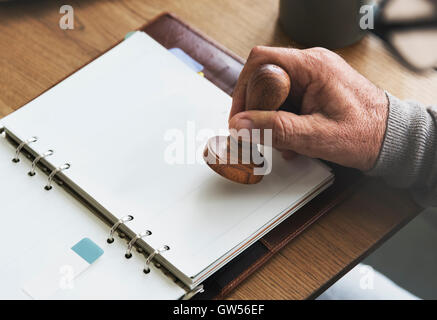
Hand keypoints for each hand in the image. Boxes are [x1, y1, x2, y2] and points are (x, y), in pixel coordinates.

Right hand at [229, 46, 388, 170]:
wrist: (391, 138)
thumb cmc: (366, 134)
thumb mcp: (316, 136)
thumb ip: (276, 129)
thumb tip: (241, 124)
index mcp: (313, 66)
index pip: (261, 62)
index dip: (244, 89)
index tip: (239, 117)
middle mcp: (312, 65)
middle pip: (264, 78)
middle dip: (257, 109)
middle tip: (259, 133)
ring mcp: (313, 76)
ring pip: (273, 92)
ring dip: (271, 119)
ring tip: (283, 141)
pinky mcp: (314, 88)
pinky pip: (287, 100)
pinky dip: (282, 120)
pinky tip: (292, 139)